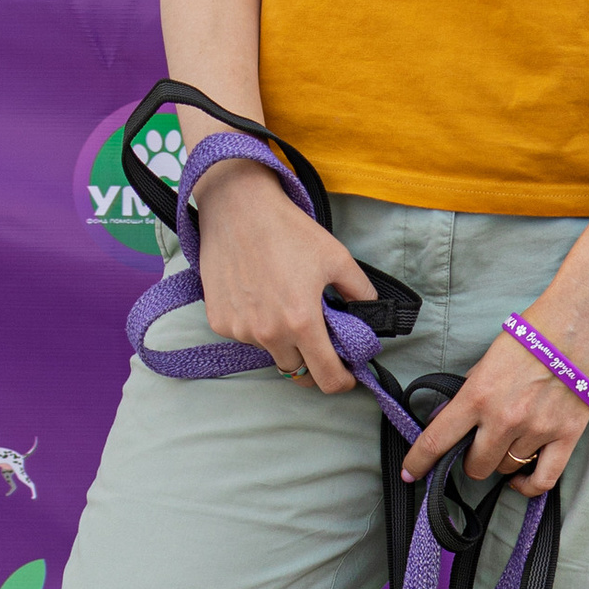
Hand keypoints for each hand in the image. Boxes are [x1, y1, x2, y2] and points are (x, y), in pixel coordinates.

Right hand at [192, 158, 372, 390]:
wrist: (237, 208)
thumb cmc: (288, 230)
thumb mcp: (337, 258)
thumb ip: (361, 293)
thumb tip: (370, 314)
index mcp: (302, 323)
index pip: (326, 378)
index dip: (341, 381)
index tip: (346, 375)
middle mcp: (269, 334)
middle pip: (297, 371)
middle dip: (312, 361)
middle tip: (318, 339)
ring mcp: (240, 329)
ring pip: (270, 352)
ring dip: (282, 340)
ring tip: (283, 303)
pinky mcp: (219, 321)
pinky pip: (245, 336)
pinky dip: (256, 326)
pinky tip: (258, 296)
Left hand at [401, 320, 588, 498]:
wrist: (581, 321)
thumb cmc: (534, 333)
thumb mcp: (488, 358)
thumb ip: (470, 392)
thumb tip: (451, 420)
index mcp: (478, 396)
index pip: (437, 441)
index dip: (419, 462)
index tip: (412, 474)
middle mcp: (504, 418)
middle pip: (476, 465)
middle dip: (473, 459)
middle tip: (480, 445)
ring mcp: (536, 430)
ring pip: (508, 468)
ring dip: (504, 460)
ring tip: (511, 441)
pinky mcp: (566, 436)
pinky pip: (542, 480)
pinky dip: (528, 486)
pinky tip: (521, 481)